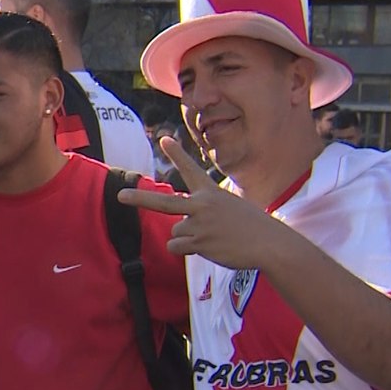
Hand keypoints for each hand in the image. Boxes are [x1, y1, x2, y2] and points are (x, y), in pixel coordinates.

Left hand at [118, 137, 287, 269]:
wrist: (270, 243)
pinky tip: (210, 247)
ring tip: (213, 238)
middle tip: (121, 196)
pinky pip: (178, 246)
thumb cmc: (253, 226)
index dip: (176, 154)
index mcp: (211, 192)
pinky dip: (188, 250)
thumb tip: (182, 231)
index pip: (190, 169)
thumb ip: (206, 211)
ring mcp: (199, 225)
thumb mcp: (231, 207)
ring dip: (189, 238)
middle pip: (163, 202)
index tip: (164, 139)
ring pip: (176, 231)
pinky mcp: (199, 243)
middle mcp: (202, 205)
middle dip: (139, 199)